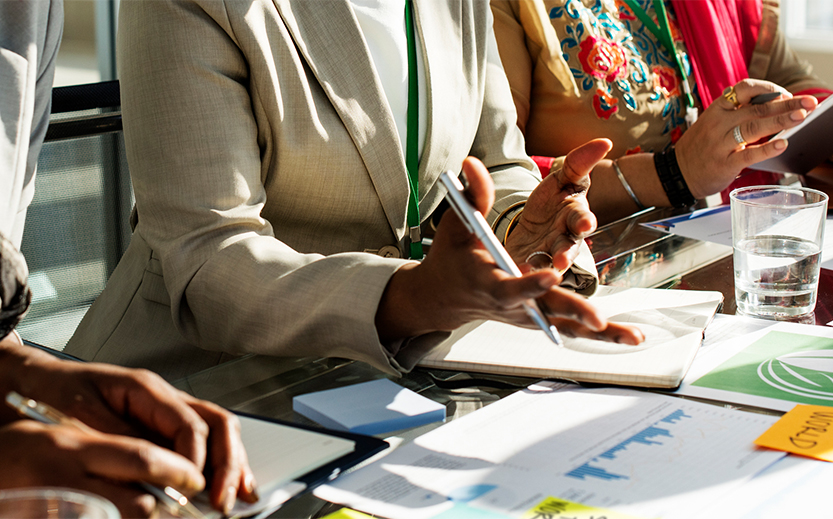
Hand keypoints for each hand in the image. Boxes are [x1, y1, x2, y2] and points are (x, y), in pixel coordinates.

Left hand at [0, 337, 257, 513]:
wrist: (35, 379)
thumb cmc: (55, 390)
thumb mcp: (79, 411)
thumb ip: (117, 436)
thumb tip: (150, 465)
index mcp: (147, 389)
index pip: (188, 424)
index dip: (197, 460)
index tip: (195, 490)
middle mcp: (165, 398)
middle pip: (216, 423)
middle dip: (228, 462)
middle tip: (224, 499)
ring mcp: (166, 412)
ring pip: (217, 431)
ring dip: (232, 463)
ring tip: (240, 495)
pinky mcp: (160, 428)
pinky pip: (200, 442)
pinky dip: (219, 464)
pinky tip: (225, 484)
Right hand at [376, 156, 643, 344]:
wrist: (445, 297)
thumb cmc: (452, 259)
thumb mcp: (456, 225)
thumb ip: (471, 195)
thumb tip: (472, 163)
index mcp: (488, 281)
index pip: (509, 286)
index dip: (529, 283)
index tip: (550, 275)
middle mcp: (512, 303)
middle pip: (545, 309)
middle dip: (572, 311)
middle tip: (597, 318)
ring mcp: (528, 315)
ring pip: (566, 326)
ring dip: (600, 333)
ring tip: (632, 336)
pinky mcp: (540, 319)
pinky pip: (573, 328)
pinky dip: (602, 335)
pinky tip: (631, 337)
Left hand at [505, 139, 609, 271]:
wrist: (532, 228)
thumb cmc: (552, 202)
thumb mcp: (562, 179)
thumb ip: (579, 162)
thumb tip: (606, 142)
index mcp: (573, 214)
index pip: (582, 218)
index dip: (584, 222)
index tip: (585, 225)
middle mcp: (566, 237)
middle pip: (568, 246)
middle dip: (566, 252)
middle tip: (561, 261)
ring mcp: (549, 254)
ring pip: (549, 264)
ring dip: (542, 270)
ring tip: (535, 275)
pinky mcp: (533, 266)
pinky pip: (530, 271)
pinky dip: (525, 272)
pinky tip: (517, 272)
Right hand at [675, 78, 817, 198]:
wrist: (676, 173)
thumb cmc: (699, 148)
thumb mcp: (712, 123)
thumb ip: (738, 114)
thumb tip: (775, 104)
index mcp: (717, 110)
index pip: (744, 89)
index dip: (768, 88)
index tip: (785, 93)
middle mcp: (718, 124)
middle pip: (757, 108)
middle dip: (787, 103)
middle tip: (809, 102)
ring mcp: (720, 144)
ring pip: (754, 127)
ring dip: (781, 120)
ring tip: (802, 116)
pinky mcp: (724, 164)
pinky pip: (749, 155)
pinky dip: (767, 148)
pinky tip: (782, 144)